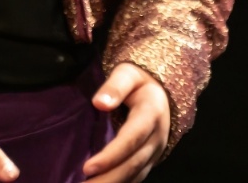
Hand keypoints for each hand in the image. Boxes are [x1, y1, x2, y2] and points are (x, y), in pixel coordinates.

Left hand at [82, 63, 169, 181]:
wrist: (161, 92)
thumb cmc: (138, 82)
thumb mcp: (128, 75)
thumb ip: (115, 86)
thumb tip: (99, 103)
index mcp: (151, 113)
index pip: (131, 139)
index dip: (110, 155)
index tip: (87, 167)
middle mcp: (157, 136)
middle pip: (133, 163)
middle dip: (108, 179)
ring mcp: (155, 151)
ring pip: (135, 175)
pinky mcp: (150, 160)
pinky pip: (136, 177)